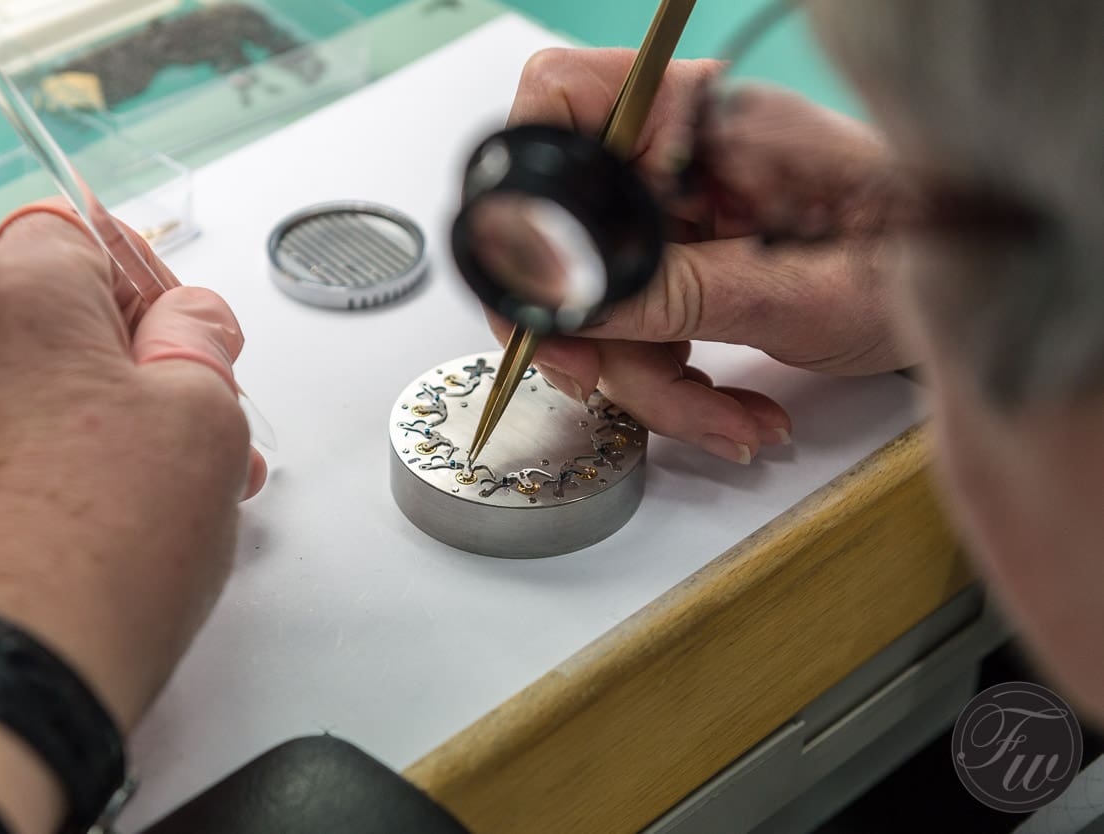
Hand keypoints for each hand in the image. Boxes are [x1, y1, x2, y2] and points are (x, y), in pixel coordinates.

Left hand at [0, 203, 263, 728]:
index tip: (188, 330)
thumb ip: (203, 338)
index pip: (84, 228)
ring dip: (127, 401)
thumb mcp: (206, 408)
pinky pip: (30, 419)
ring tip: (189, 468)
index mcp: (21, 291)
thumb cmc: (109, 536)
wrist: (26, 653)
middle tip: (202, 404)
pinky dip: (86, 439)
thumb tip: (191, 321)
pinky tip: (144, 494)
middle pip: (67, 302)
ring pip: (55, 367)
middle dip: (146, 348)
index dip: (150, 277)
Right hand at [498, 48, 915, 462]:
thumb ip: (682, 297)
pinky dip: (673, 384)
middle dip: (591, 329)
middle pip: (570, 229)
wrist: (974, 291)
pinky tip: (731, 412)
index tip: (540, 277)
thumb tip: (579, 312)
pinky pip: (640, 325)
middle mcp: (682, 157)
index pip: (565, 101)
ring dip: (646, 381)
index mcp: (707, 120)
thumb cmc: (925, 257)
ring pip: (601, 297)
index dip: (528, 183)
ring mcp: (683, 211)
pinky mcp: (690, 261)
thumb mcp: (799, 290)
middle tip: (599, 380)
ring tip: (724, 421)